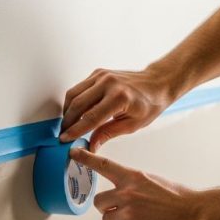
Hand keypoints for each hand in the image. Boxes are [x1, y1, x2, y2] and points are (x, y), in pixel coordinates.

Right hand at [60, 68, 174, 150]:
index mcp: (119, 98)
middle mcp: (108, 83)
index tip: (65, 139)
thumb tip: (91, 146)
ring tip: (68, 125)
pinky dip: (74, 101)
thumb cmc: (149, 104)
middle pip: (77, 104)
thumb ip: (108, 134)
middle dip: (67, 122)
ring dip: (67, 110)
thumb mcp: (132, 125)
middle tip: (63, 134)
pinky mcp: (98, 73)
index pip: (90, 117)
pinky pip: (79, 88)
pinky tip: (76, 112)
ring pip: (74, 94)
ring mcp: (102, 76)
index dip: (75, 130)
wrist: (156, 84)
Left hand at [70, 148, 204, 219]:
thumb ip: (133, 186)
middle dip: (107, 208)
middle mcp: (127, 192)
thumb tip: (121, 197)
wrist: (193, 213)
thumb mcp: (152, 181)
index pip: (103, 165)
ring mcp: (128, 212)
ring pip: (105, 219)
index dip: (85, 158)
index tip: (72, 153)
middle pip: (98, 202)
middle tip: (123, 212)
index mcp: (133, 177)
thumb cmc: (177, 198)